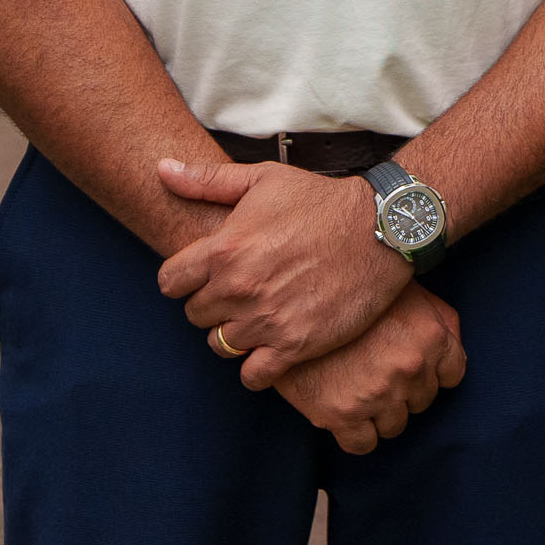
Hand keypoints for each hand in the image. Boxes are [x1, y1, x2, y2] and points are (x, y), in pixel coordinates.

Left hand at [154, 156, 414, 385]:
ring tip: (257, 318)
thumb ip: (207, 179)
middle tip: (239, 294)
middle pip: (195, 315)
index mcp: (224, 249)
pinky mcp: (295, 345)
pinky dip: (255, 368)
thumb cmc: (322, 201)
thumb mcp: (264, 179)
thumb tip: (162, 168)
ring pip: (219, 345)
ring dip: (234, 334)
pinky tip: (269, 350)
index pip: (169, 283)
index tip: (206, 276)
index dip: (184, 279)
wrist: (382, 229)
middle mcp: (239, 288)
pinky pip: (252, 376)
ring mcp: (266, 320)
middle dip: (212, 305)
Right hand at [271, 283, 467, 452]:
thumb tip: (452, 345)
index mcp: (431, 337)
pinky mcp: (343, 414)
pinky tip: (346, 415)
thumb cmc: (353, 291)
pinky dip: (357, 435)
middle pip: (423, 401)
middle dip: (404, 391)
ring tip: (359, 390)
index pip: (452, 375)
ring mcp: (379, 394)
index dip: (432, 373)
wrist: (292, 300)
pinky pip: (363, 444)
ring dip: (381, 414)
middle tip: (378, 374)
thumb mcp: (410, 292)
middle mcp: (410, 368)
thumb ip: (441, 320)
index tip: (414, 370)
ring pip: (395, 426)